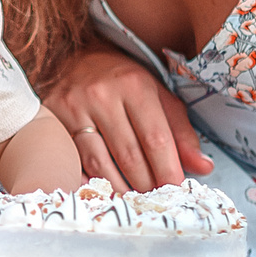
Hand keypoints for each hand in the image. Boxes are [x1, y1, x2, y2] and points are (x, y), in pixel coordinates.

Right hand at [39, 47, 213, 192]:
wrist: (72, 56)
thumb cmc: (121, 79)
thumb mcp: (157, 95)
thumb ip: (180, 131)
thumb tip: (203, 167)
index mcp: (134, 85)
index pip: (156, 138)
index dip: (168, 170)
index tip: (178, 191)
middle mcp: (102, 95)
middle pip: (128, 155)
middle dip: (146, 184)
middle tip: (157, 200)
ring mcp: (74, 108)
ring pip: (99, 163)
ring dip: (120, 188)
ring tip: (134, 200)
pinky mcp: (53, 120)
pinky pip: (75, 161)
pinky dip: (91, 181)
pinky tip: (104, 191)